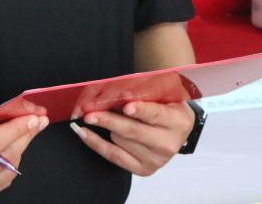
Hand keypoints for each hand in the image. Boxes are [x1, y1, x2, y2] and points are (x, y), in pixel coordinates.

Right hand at [0, 90, 47, 202]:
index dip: (14, 130)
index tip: (33, 117)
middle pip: (2, 159)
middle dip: (23, 137)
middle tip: (38, 119)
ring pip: (6, 171)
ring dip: (19, 148)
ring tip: (25, 129)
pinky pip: (1, 180)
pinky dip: (11, 161)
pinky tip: (11, 145)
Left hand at [70, 100, 193, 175]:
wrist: (176, 131)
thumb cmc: (166, 107)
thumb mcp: (163, 95)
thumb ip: (145, 93)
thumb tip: (117, 92)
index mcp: (178, 121)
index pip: (156, 114)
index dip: (141, 110)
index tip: (126, 106)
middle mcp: (168, 144)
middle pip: (133, 131)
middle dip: (109, 120)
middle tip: (90, 113)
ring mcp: (156, 160)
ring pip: (120, 141)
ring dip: (106, 127)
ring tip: (95, 116)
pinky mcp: (143, 169)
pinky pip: (114, 156)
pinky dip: (96, 143)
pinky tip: (84, 133)